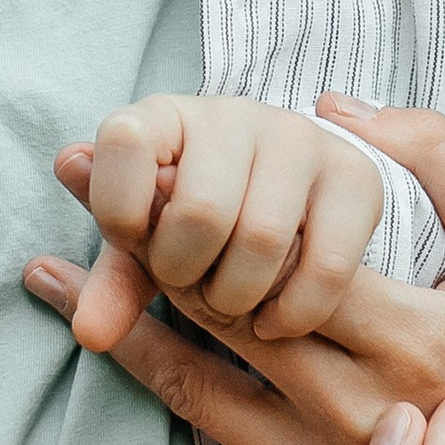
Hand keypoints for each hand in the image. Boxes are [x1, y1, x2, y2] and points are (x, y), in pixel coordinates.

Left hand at [29, 100, 444, 444]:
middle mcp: (352, 406)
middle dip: (140, 239)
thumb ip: (440, 159)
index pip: (275, 249)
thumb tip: (334, 103)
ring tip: (49, 270)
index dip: (198, 194)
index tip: (136, 147)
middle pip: (220, 310)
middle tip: (70, 182)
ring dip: (120, 328)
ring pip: (195, 392)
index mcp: (406, 333)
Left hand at [59, 95, 387, 351]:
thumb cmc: (192, 220)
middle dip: (186, 273)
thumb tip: (88, 332)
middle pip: (199, 212)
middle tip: (191, 286)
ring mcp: (301, 138)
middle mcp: (234, 113)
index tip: (136, 241)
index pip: (122, 143)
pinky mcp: (356, 176)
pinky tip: (274, 321)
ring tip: (232, 303)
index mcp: (164, 115)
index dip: (119, 211)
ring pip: (263, 240)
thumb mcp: (145, 247)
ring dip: (239, 298)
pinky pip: (327, 265)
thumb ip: (114, 285)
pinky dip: (293, 312)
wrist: (279, 195)